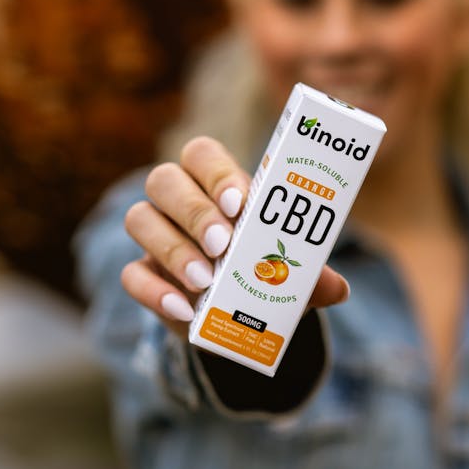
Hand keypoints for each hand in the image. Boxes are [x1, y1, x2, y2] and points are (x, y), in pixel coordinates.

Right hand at [121, 137, 349, 336]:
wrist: (237, 313)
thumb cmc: (266, 273)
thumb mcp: (291, 273)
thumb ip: (311, 275)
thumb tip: (338, 289)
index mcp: (217, 183)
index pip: (202, 154)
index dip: (215, 173)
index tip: (238, 203)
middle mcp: (179, 201)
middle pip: (164, 180)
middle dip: (194, 211)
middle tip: (222, 245)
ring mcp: (156, 236)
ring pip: (140, 219)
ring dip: (172, 248)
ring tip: (204, 280)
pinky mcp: (143, 273)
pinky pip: (131, 273)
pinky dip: (155, 291)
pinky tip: (183, 310)